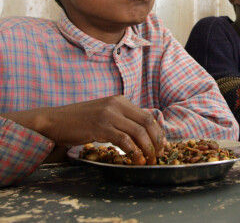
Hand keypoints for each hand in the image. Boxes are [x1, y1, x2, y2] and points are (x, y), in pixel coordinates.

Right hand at [2, 95, 165, 164]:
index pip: (147, 116)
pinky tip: (134, 159)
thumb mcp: (105, 115)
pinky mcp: (100, 126)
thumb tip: (143, 134)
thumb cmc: (80, 121)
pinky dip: (133, 151)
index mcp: (120, 101)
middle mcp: (117, 104)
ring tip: (149, 160)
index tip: (162, 146)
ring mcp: (108, 114)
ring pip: (138, 131)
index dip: (158, 132)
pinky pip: (123, 139)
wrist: (54, 121)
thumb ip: (122, 120)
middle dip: (157, 140)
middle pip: (147, 122)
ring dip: (147, 148)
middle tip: (159, 155)